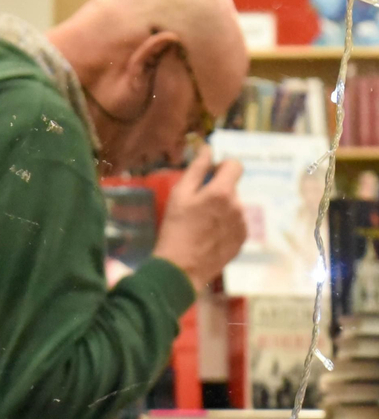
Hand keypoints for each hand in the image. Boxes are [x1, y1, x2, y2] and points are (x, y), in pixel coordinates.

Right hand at [151, 145, 247, 295]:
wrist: (181, 270)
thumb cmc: (175, 230)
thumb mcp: (178, 196)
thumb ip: (196, 169)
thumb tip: (207, 148)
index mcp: (223, 192)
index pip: (235, 165)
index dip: (222, 167)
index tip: (209, 176)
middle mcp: (238, 205)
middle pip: (232, 188)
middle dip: (217, 192)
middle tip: (195, 208)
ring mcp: (243, 224)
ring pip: (233, 206)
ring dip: (221, 210)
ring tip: (200, 226)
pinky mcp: (242, 240)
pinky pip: (235, 224)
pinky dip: (224, 226)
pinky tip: (208, 237)